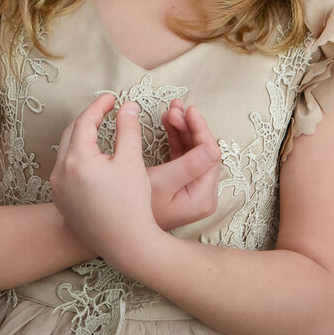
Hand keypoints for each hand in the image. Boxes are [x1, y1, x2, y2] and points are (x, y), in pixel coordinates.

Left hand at [51, 97, 162, 264]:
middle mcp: (60, 173)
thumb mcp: (132, 161)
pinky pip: (65, 171)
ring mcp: (58, 189)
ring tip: (99, 129)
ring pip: (66, 152)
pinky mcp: (61, 202)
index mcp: (77, 159)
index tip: (113, 97)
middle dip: (88, 119)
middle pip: (71, 134)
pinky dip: (77, 158)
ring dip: (81, 138)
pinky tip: (92, 158)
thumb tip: (128, 106)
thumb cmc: (132, 203)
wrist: (125, 245)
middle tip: (106, 110)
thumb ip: (128, 129)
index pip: (85, 121)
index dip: (99, 106)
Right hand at [149, 100, 220, 229]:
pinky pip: (183, 156)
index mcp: (202, 197)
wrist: (119, 226)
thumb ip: (188, 164)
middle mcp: (202, 195)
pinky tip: (168, 122)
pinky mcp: (181, 184)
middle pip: (203, 151)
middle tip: (176, 108)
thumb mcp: (162, 182)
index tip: (189, 110)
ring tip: (171, 110)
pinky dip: (176, 138)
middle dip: (190, 126)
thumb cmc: (137, 208)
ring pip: (193, 150)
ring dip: (183, 128)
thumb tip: (214, 147)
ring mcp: (192, 189)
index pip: (210, 155)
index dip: (200, 130)